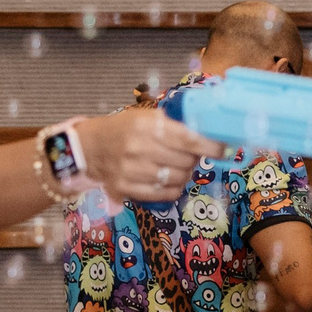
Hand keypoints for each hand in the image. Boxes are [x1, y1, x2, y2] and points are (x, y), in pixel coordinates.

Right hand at [77, 108, 215, 206]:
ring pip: (178, 179)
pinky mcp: (125, 188)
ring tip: (175, 167)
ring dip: (184, 174)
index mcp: (146, 125)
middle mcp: (139, 147)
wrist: (88, 147)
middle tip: (189, 155)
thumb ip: (174, 125)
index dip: (210, 146)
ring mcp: (131, 170)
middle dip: (194, 159)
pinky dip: (173, 188)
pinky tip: (167, 180)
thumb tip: (209, 134)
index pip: (188, 139)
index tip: (223, 149)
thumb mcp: (145, 117)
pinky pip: (164, 194)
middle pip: (186, 161)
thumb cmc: (123, 129)